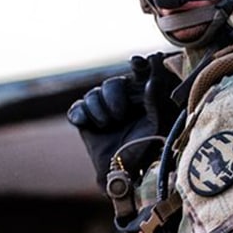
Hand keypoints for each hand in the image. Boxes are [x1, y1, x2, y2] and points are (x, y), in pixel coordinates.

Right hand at [67, 53, 179, 187]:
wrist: (121, 169)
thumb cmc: (143, 147)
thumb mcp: (155, 122)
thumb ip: (155, 97)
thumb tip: (152, 76)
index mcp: (139, 96)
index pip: (139, 73)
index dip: (138, 66)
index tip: (136, 63)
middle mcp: (120, 99)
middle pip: (111, 84)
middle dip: (113, 97)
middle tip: (119, 115)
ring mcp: (100, 108)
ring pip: (92, 95)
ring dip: (98, 110)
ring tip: (107, 125)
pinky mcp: (84, 119)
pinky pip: (77, 108)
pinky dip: (81, 114)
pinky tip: (86, 123)